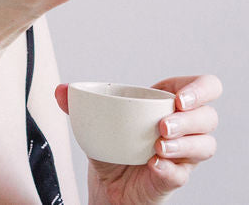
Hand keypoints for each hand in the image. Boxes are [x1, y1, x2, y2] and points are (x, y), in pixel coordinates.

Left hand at [55, 75, 221, 203]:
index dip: (199, 89)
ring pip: (206, 145)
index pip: (203, 87)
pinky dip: (170, 168)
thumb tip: (61, 90)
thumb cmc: (110, 146)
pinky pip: (184, 173)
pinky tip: (154, 165)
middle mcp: (183, 128)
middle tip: (162, 126)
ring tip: (158, 146)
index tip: (178, 99)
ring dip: (185, 144)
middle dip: (190, 119)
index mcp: (166, 103)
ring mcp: (183, 154)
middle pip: (209, 117)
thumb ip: (76, 104)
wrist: (106, 183)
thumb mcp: (94, 121)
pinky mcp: (175, 177)